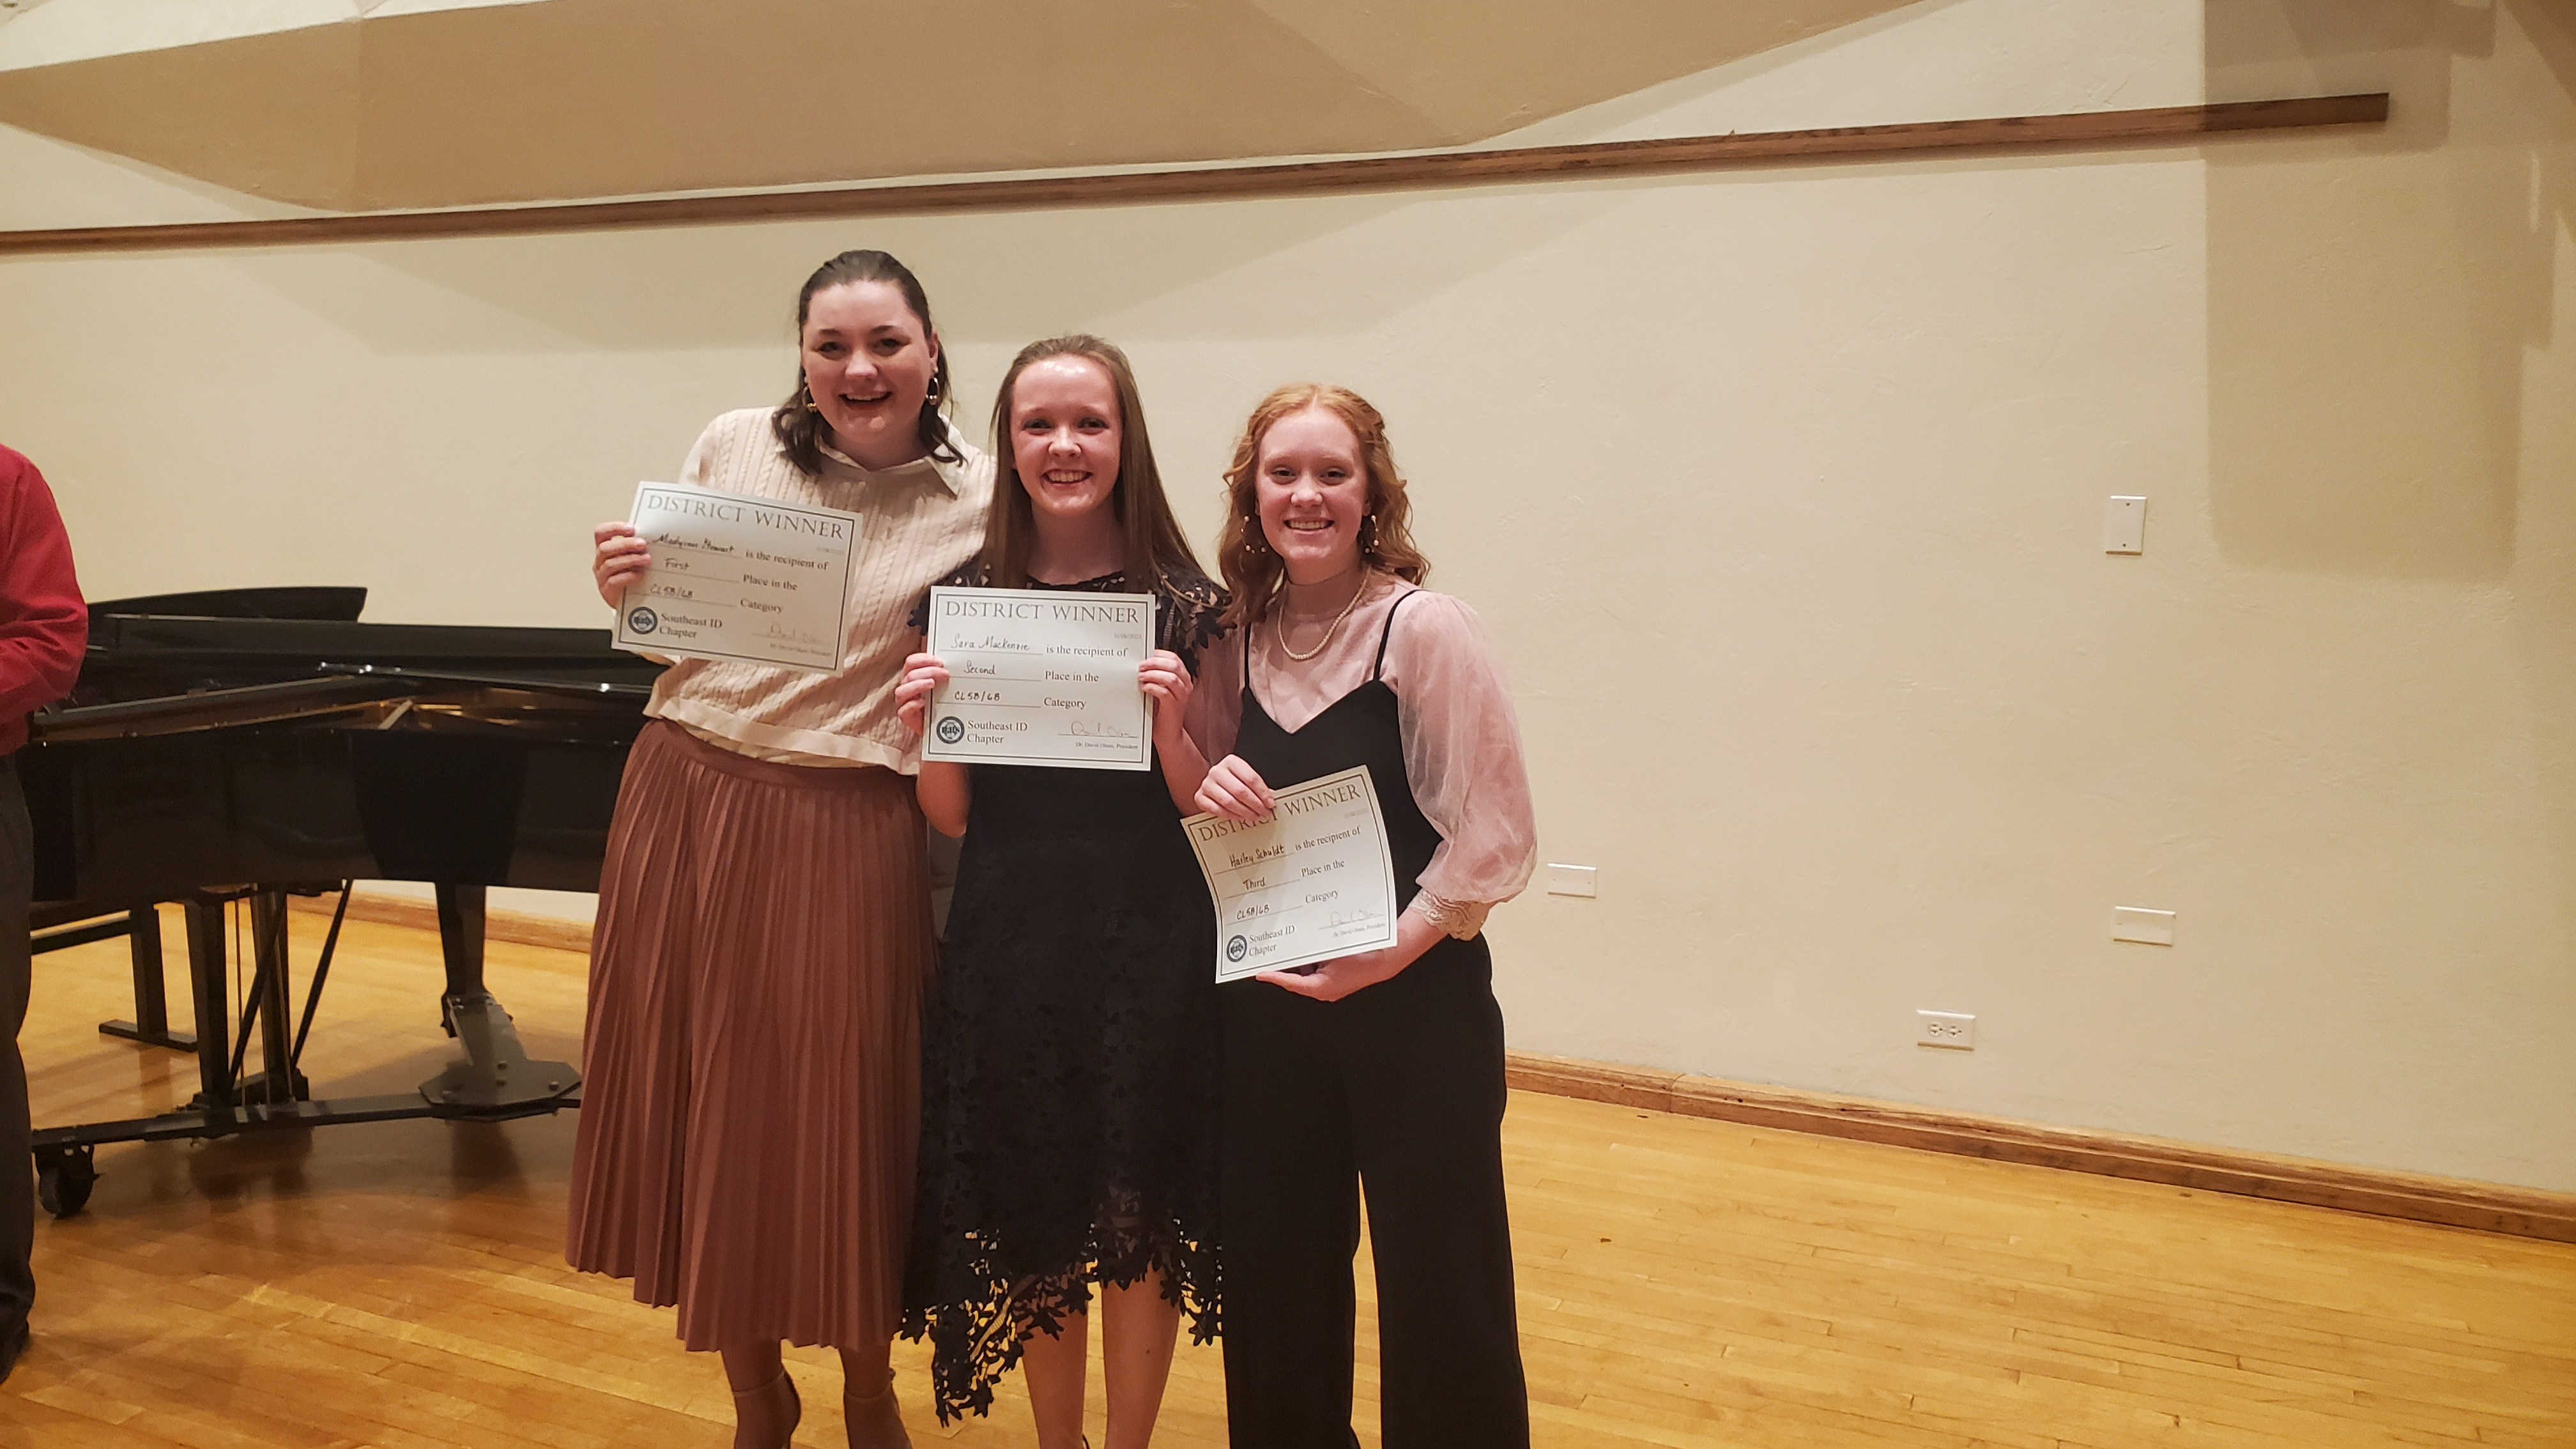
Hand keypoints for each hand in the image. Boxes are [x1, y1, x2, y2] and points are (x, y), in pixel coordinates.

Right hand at [592, 522, 648, 608]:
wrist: (631, 601)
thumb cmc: (632, 576)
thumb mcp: (633, 558)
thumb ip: (637, 548)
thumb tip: (654, 538)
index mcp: (605, 549)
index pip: (601, 533)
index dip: (613, 528)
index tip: (631, 529)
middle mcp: (600, 562)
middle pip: (605, 548)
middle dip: (625, 544)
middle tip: (642, 544)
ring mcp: (602, 577)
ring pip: (610, 564)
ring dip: (630, 559)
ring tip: (646, 559)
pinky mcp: (607, 591)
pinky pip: (613, 581)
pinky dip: (628, 576)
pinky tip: (640, 574)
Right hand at [894, 652, 947, 735]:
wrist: (941, 727)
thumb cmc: (941, 702)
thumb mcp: (943, 686)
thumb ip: (943, 674)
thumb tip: (954, 662)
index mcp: (913, 677)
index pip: (911, 662)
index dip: (923, 659)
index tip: (940, 662)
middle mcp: (907, 688)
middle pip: (909, 675)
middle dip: (928, 671)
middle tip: (945, 673)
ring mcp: (905, 703)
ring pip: (901, 691)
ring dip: (917, 685)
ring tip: (932, 684)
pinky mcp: (907, 717)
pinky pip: (903, 711)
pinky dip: (912, 705)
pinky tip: (923, 702)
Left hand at [1139, 650, 1193, 744]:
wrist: (1168, 734)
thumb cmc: (1162, 711)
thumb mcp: (1160, 689)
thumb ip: (1156, 676)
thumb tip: (1142, 663)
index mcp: (1183, 678)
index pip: (1174, 658)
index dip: (1159, 654)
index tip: (1145, 655)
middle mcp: (1185, 685)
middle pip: (1174, 665)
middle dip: (1155, 662)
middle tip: (1141, 665)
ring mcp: (1182, 696)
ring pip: (1171, 678)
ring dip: (1153, 674)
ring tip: (1141, 676)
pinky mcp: (1174, 707)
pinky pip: (1164, 693)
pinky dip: (1153, 687)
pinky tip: (1144, 688)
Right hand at [1195, 755, 1272, 820]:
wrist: (1212, 781)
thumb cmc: (1232, 779)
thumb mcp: (1245, 777)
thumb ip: (1257, 787)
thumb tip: (1269, 799)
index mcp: (1231, 762)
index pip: (1251, 778)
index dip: (1263, 793)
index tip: (1270, 803)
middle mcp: (1217, 771)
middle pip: (1240, 791)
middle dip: (1255, 805)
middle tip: (1263, 812)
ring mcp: (1206, 784)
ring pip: (1229, 802)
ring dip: (1244, 812)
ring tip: (1253, 816)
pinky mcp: (1199, 797)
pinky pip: (1216, 810)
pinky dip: (1230, 816)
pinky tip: (1239, 817)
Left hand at [1256, 944, 1411, 1002]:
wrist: (1386, 960)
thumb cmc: (1363, 958)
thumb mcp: (1333, 951)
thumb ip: (1312, 951)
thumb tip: (1297, 944)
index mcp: (1320, 987)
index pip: (1290, 983)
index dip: (1274, 977)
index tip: (1260, 973)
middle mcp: (1323, 990)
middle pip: (1295, 978)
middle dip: (1286, 965)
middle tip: (1272, 953)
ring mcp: (1329, 986)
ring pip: (1306, 973)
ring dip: (1300, 961)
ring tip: (1293, 945)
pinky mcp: (1335, 980)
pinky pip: (1317, 970)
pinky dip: (1313, 960)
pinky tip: (1313, 946)